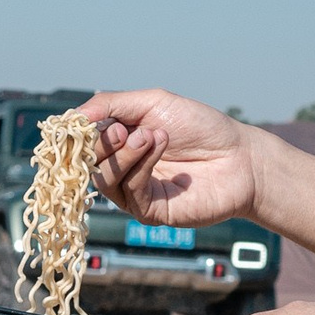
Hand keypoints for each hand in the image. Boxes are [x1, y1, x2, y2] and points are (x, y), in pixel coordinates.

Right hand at [85, 89, 263, 230]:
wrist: (241, 156)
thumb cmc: (201, 127)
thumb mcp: (153, 102)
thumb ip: (112, 104)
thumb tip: (73, 115)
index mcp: (119, 144)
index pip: (84, 142)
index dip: (80, 132)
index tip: (87, 120)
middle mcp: (123, 170)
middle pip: (89, 162)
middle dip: (102, 143)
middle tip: (123, 129)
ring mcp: (134, 193)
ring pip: (104, 179)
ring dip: (123, 153)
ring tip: (151, 134)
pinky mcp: (150, 212)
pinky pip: (129, 192)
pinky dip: (139, 166)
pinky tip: (158, 145)